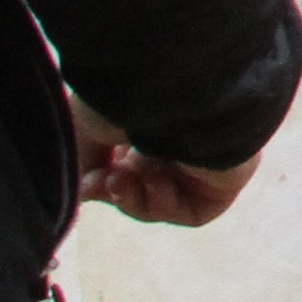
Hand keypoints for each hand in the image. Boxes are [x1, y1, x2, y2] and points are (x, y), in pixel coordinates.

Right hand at [65, 94, 257, 229]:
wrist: (176, 90)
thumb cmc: (129, 100)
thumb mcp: (88, 129)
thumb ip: (79, 163)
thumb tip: (75, 195)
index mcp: (152, 118)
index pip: (123, 164)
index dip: (98, 181)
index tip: (85, 182)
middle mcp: (180, 137)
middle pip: (140, 187)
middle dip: (115, 190)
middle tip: (103, 181)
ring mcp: (205, 158)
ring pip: (161, 202)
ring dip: (136, 195)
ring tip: (134, 171)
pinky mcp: (226, 179)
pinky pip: (191, 212)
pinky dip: (165, 203)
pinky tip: (159, 176)